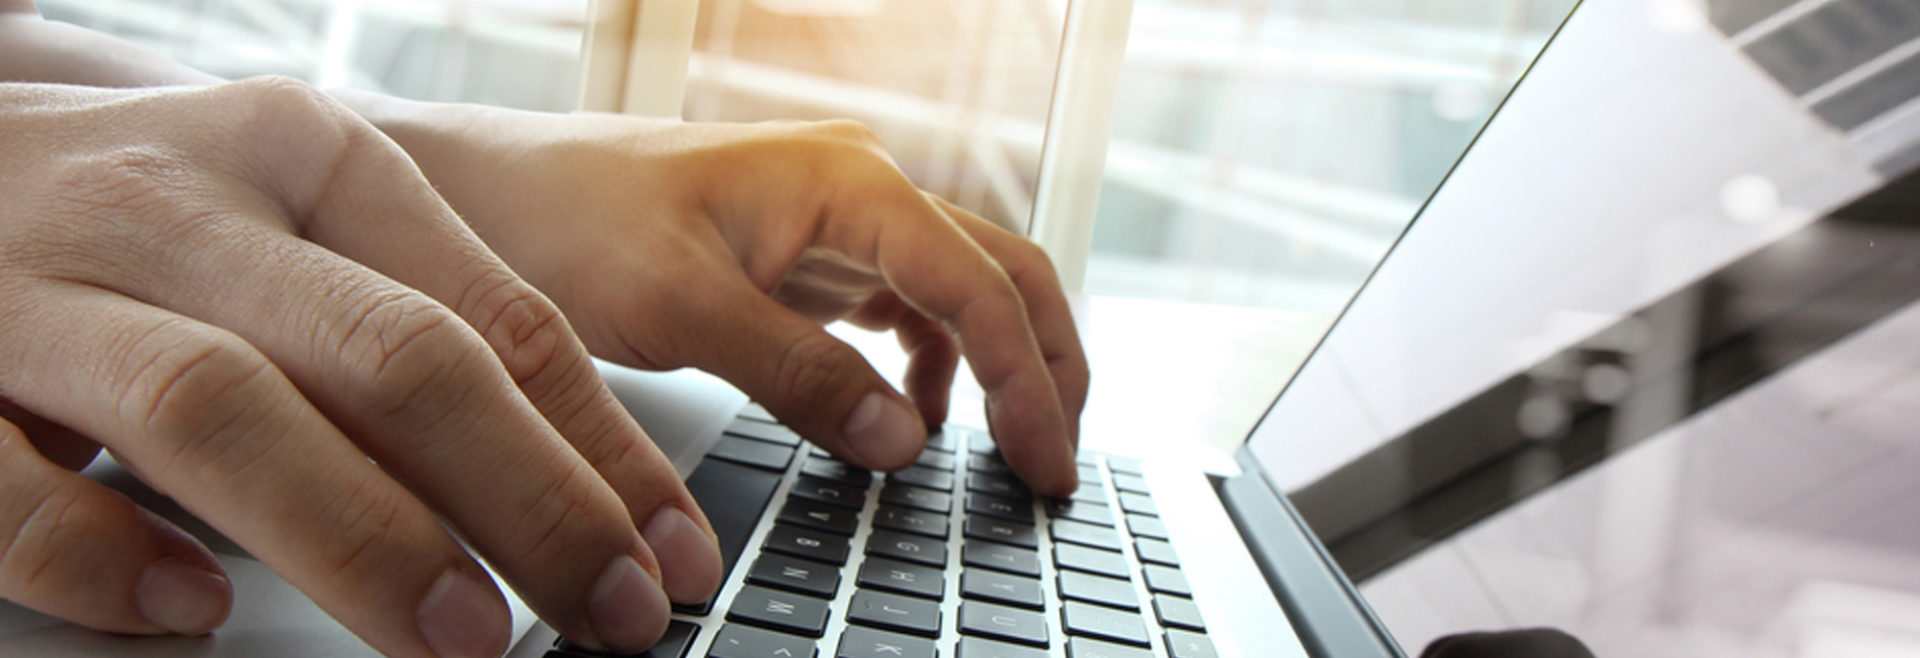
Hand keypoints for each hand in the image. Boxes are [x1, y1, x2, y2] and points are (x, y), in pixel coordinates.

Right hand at [0, 78, 721, 654]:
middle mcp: (190, 203)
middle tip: (606, 614)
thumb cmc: (142, 215)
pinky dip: (100, 551)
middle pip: (391, 355)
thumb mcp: (292, 228)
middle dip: (524, 498)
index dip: (600, 448)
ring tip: (460, 638)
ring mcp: (46, 282)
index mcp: (307, 156)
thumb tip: (574, 487)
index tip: (671, 555)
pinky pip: (6, 476)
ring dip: (360, 534)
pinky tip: (188, 611)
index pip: (495, 314)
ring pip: (223, 406)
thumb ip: (409, 329)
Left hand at [369, 105, 1091, 495]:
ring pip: (965, 290)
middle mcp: (860, 189)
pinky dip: (934, 367)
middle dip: (1047, 367)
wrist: (486, 192)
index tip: (1045, 463)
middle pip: (1003, 274)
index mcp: (847, 182)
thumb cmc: (564, 220)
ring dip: (1002, 366)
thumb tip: (903, 440)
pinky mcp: (810, 256)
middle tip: (1055, 464)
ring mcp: (839, 221)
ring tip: (1013, 451)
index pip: (980, 286)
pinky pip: (906, 307)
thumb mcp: (677, 307)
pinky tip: (917, 420)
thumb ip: (796, 373)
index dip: (1029, 381)